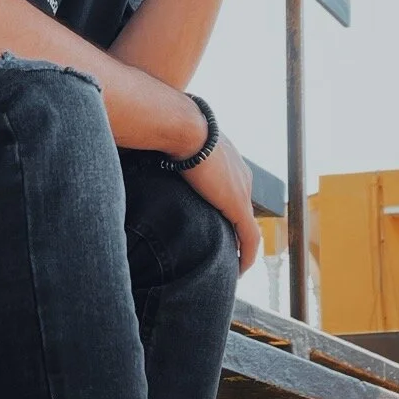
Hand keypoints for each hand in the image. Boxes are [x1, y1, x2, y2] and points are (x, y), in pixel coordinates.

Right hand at [182, 134, 260, 272]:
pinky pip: (250, 238)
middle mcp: (242, 176)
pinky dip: (248, 255)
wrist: (185, 128)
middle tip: (224, 250)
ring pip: (248, 226)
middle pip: (242, 210)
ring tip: (232, 263)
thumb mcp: (178, 144)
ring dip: (242, 246)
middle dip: (235, 230)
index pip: (233, 191)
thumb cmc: (174, 130)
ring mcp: (242, 191)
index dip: (227, 210)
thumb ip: (174, 156)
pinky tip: (240, 270)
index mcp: (230, 162)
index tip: (217, 225)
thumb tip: (148, 155)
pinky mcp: (238, 205)